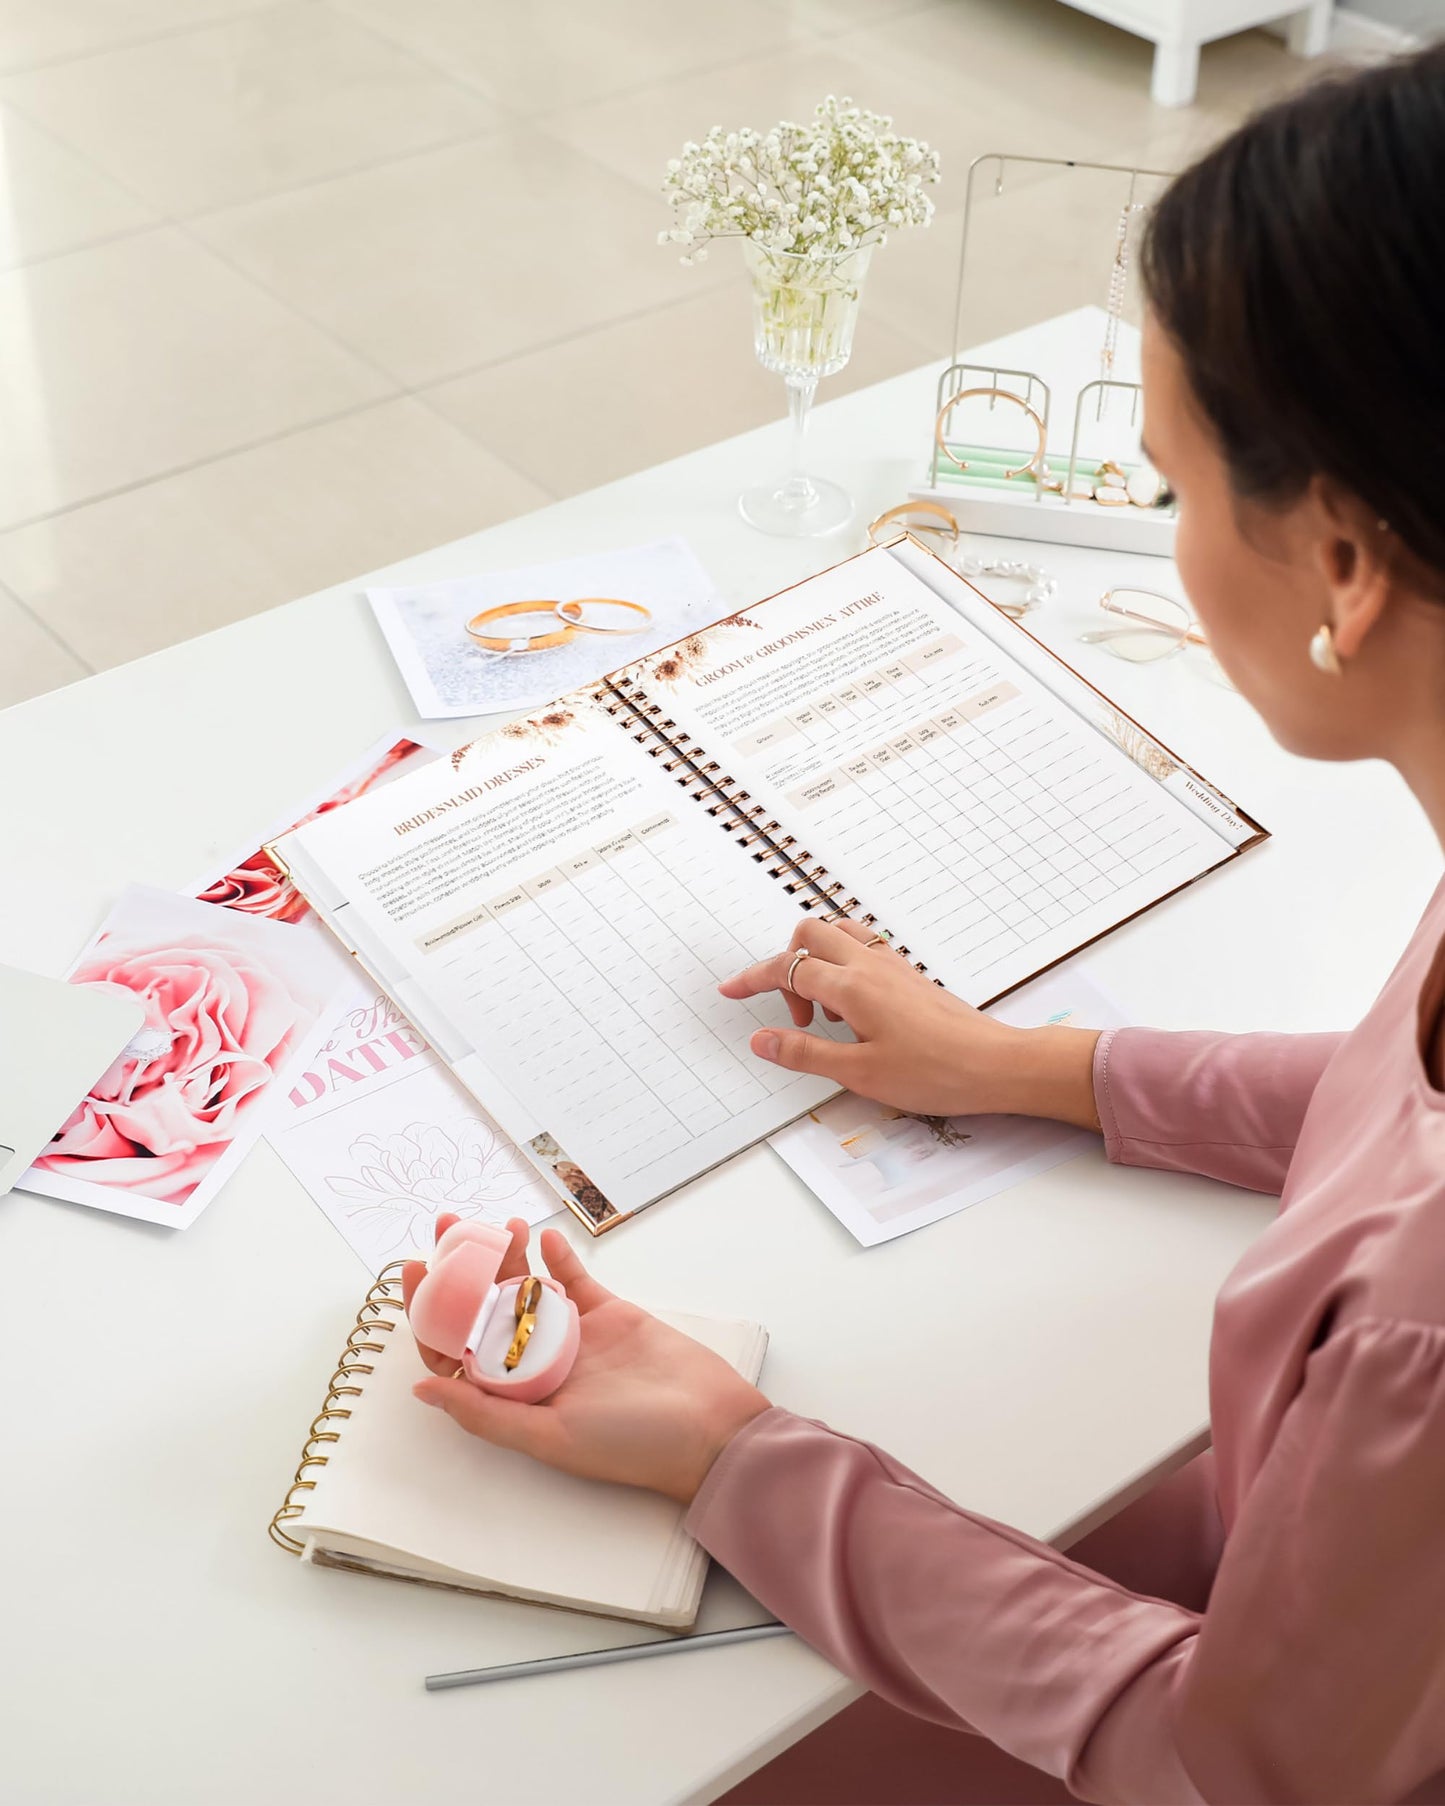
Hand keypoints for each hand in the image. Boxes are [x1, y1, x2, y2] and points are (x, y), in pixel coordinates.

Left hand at [401, 1216, 770, 1504]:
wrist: (709, 1427)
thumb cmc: (632, 1445)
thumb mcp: (550, 1438)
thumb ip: (486, 1416)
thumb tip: (421, 1389)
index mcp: (513, 1397)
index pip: (454, 1349)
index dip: (429, 1311)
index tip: (417, 1269)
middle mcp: (534, 1364)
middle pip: (482, 1308)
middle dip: (461, 1267)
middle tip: (448, 1224)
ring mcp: (570, 1336)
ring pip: (525, 1287)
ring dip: (508, 1254)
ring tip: (499, 1224)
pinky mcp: (607, 1313)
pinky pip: (573, 1278)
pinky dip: (558, 1255)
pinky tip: (544, 1234)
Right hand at [718, 917, 1101, 1127]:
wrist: (994, 1065)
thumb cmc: (934, 1073)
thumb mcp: (858, 1074)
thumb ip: (804, 1053)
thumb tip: (761, 1039)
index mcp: (852, 986)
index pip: (789, 969)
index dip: (753, 978)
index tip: (730, 990)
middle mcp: (871, 965)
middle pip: (810, 934)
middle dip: (784, 966)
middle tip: (790, 1015)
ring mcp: (893, 965)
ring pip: (839, 933)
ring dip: (816, 959)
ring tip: (821, 1013)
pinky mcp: (910, 975)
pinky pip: (864, 948)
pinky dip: (843, 964)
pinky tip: (851, 1010)